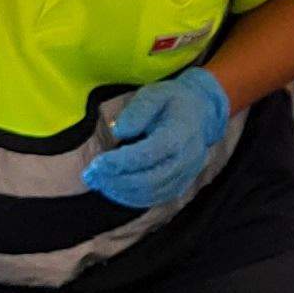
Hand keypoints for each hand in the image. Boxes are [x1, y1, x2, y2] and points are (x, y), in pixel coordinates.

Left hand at [79, 69, 231, 207]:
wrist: (202, 114)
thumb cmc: (173, 101)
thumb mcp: (156, 93)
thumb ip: (138, 109)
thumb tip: (119, 131)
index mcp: (179, 135)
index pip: (148, 154)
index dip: (121, 162)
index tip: (96, 163)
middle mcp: (186, 159)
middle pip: (150, 179)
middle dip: (117, 180)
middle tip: (91, 176)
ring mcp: (186, 174)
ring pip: (151, 193)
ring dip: (121, 191)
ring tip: (98, 182)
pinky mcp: (181, 184)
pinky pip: (156, 198)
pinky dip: (132, 198)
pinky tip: (113, 189)